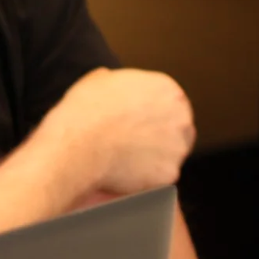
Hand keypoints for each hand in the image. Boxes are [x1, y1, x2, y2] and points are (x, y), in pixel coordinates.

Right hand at [32, 68, 194, 200]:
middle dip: (161, 136)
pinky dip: (146, 178)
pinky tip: (124, 173)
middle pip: (179, 128)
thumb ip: (115, 80)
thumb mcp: (97, 81)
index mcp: (166, 88)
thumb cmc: (83, 112)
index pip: (171, 102)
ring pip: (171, 154)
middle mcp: (181, 116)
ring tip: (125, 159)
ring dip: (155, 158)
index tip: (138, 124)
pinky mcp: (170, 173)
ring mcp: (178, 146)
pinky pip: (160, 177)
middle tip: (134, 144)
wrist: (77, 146)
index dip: (154, 114)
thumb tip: (109, 80)